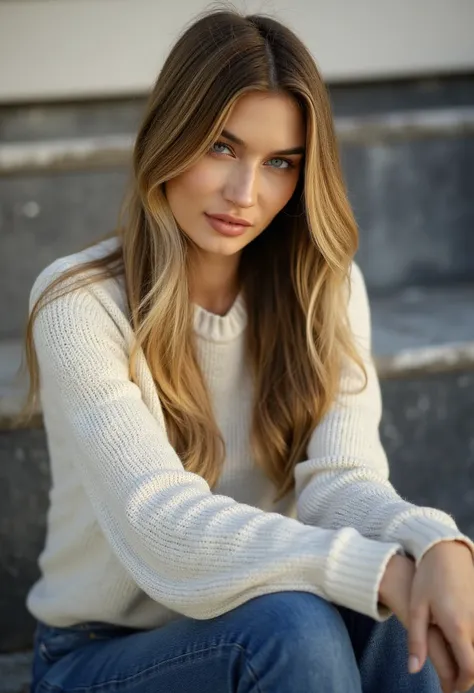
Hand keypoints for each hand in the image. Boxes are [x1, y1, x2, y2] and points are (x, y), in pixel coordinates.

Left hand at [408, 541, 473, 692]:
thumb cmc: (427, 578)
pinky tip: (462, 645)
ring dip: (472, 660)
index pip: (469, 668)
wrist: (445, 551)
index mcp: (458, 626)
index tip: (450, 689)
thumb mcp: (416, 608)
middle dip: (467, 676)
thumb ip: (416, 641)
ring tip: (455, 665)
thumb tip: (413, 670)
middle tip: (451, 681)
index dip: (461, 684)